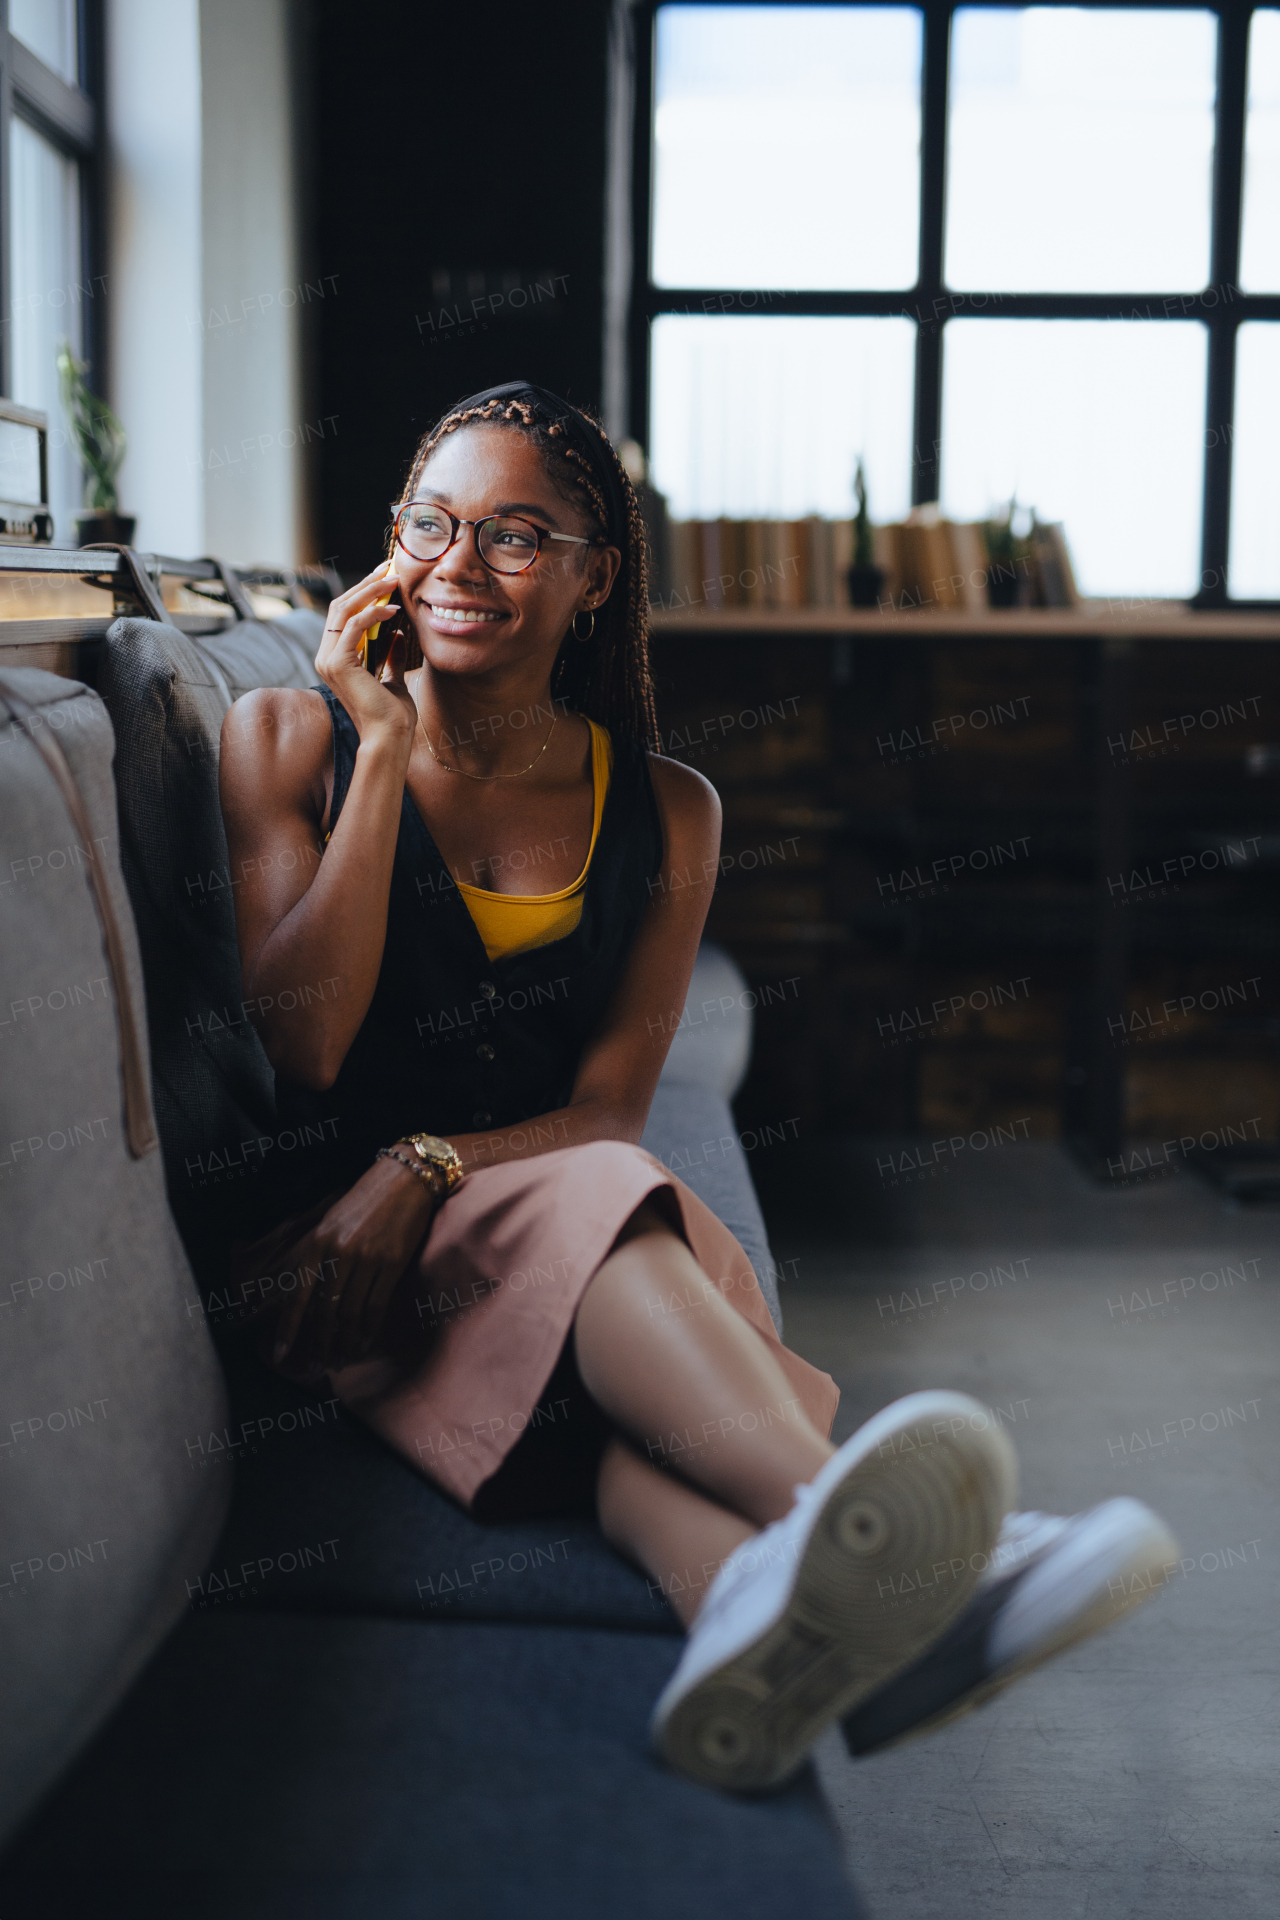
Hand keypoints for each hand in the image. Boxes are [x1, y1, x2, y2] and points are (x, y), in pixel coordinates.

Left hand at [270, 1152, 437, 1371]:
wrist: (405, 1179)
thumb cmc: (365, 1200)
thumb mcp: (330, 1222)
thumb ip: (318, 1256)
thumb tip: (306, 1295)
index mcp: (318, 1242)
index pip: (298, 1295)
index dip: (290, 1328)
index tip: (282, 1354)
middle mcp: (339, 1252)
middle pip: (325, 1310)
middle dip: (320, 1342)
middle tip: (318, 1365)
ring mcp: (367, 1259)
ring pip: (351, 1313)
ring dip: (345, 1342)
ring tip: (341, 1359)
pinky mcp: (392, 1264)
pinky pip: (377, 1306)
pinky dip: (369, 1330)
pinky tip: (364, 1342)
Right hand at [316, 561, 416, 756]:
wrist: (390, 738)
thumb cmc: (392, 715)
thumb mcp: (393, 677)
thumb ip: (391, 654)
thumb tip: (398, 634)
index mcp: (335, 659)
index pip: (344, 615)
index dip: (363, 593)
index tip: (385, 578)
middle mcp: (325, 657)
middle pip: (341, 607)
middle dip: (366, 585)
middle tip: (389, 570)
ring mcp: (328, 660)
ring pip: (344, 611)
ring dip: (370, 592)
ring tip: (394, 581)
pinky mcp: (338, 664)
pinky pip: (354, 626)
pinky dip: (374, 613)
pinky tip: (394, 609)